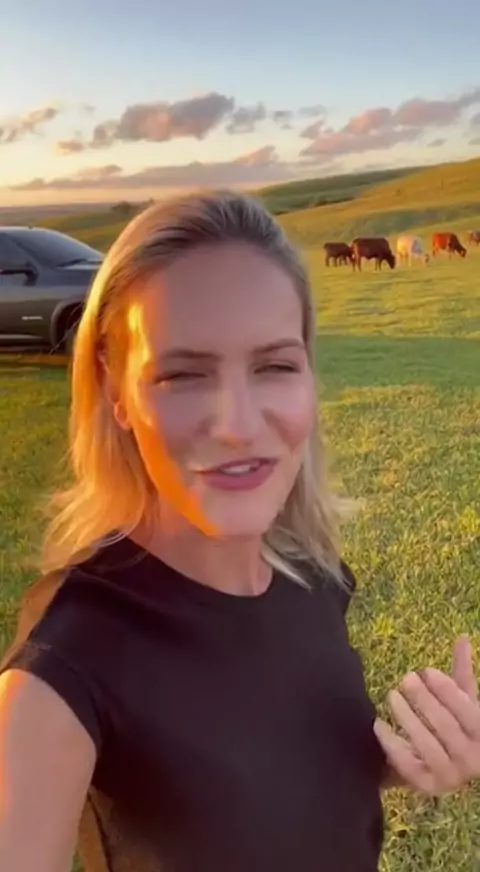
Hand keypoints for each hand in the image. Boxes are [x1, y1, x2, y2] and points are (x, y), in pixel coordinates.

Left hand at [374, 635, 479, 794]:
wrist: (441, 768)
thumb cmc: (454, 727)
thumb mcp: (461, 700)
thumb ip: (461, 672)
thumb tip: (462, 637)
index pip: (469, 712)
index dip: (447, 691)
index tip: (426, 671)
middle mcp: (472, 760)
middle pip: (447, 727)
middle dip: (425, 701)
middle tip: (405, 678)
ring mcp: (450, 776)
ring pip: (427, 746)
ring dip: (408, 718)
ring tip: (391, 695)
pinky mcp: (427, 786)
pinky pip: (407, 765)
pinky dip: (392, 744)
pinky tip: (378, 724)